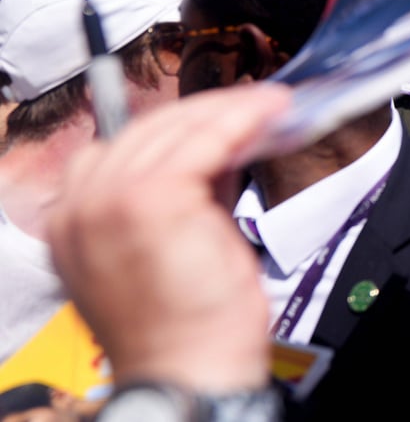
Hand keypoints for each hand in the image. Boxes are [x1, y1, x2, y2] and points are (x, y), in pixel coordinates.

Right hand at [46, 83, 291, 391]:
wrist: (190, 369)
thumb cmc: (189, 325)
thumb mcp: (174, 246)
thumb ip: (186, 195)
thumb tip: (222, 148)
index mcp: (74, 223)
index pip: (119, 149)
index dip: (174, 129)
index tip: (220, 117)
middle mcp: (80, 208)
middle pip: (145, 131)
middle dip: (205, 112)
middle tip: (254, 104)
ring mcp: (110, 200)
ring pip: (177, 129)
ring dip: (230, 109)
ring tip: (271, 105)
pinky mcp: (150, 198)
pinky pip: (204, 139)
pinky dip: (240, 119)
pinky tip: (268, 113)